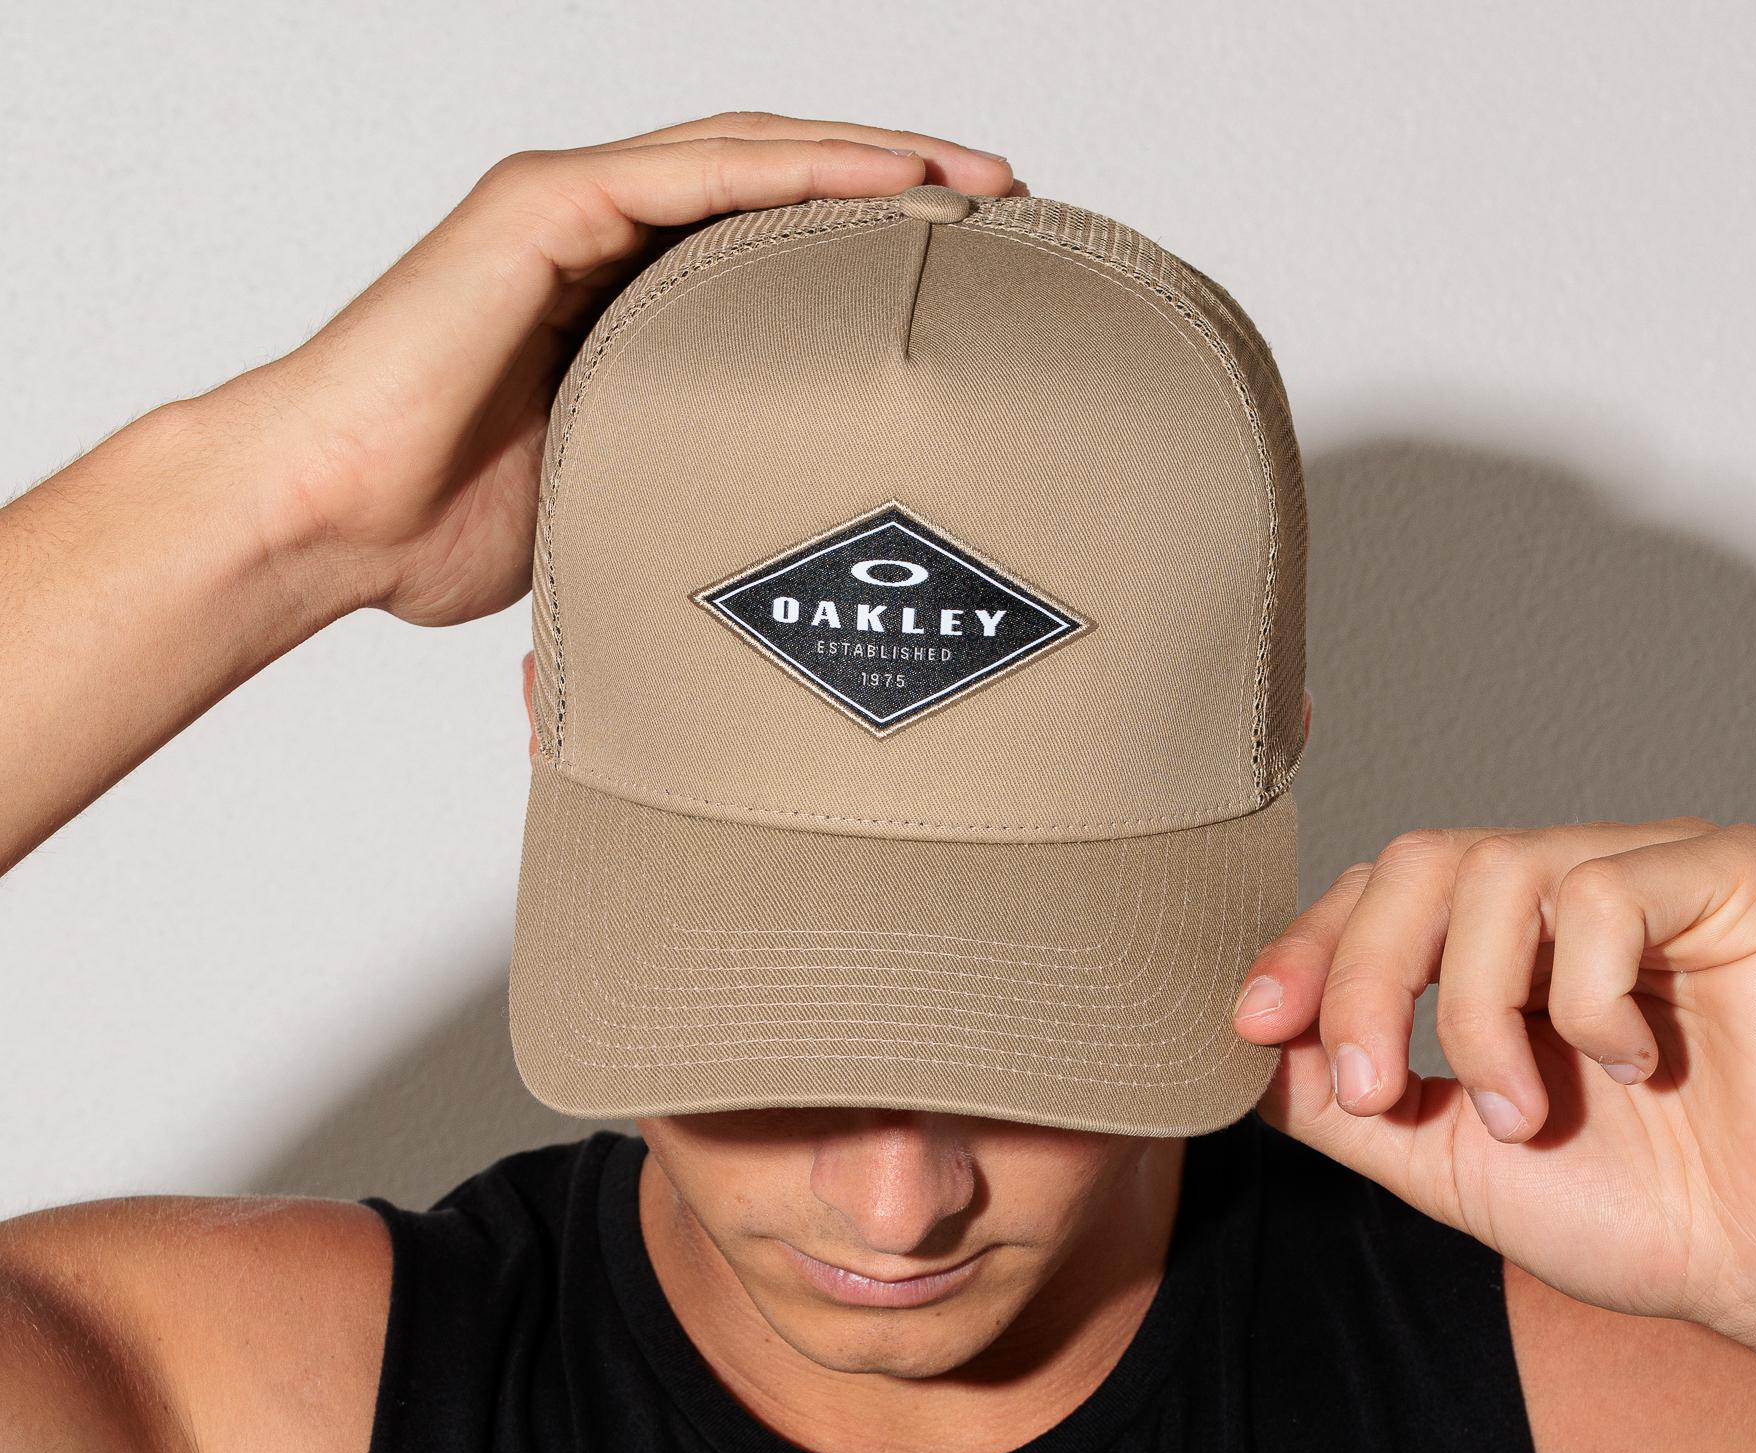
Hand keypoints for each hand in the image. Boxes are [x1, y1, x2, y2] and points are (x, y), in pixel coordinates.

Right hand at [237, 114, 1020, 626]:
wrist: (331, 520)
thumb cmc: (441, 535)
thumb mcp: (612, 512)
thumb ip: (689, 495)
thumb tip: (783, 581)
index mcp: (622, 309)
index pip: (773, 256)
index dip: (874, 255)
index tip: (974, 290)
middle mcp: (604, 244)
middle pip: (783, 191)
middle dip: (902, 193)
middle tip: (1014, 221)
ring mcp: (572, 214)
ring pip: (753, 158)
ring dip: (877, 160)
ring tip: (983, 181)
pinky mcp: (542, 206)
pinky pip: (693, 169)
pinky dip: (798, 166)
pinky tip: (890, 172)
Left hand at [1231, 813, 1755, 1371]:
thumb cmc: (1654, 1218)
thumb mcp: (1455, 1165)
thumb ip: (1349, 1106)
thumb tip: (1248, 1051)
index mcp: (1515, 950)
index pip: (1381, 896)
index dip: (1307, 950)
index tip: (1251, 1025)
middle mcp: (1578, 895)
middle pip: (1420, 861)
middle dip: (1363, 977)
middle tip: (1370, 1088)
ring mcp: (1657, 878)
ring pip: (1500, 870)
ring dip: (1477, 1012)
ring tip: (1522, 1118)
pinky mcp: (1733, 883)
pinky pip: (1608, 890)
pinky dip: (1587, 997)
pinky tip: (1630, 1066)